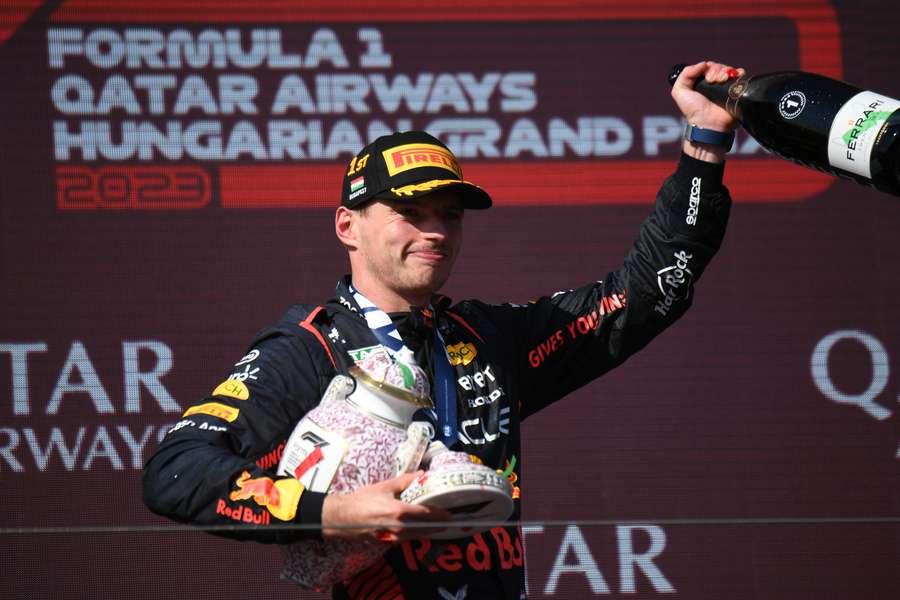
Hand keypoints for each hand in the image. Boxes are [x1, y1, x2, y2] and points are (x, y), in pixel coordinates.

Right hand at [321, 471, 451, 542]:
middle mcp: (398, 527)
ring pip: (416, 536)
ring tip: (438, 525)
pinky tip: (419, 530)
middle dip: (437, 525)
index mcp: (398, 511)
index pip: (425, 514)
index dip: (439, 515)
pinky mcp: (387, 542)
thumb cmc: (362, 499)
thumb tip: (421, 474)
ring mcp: (393, 537)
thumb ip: (405, 481)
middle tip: (449, 521)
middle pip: (424, 528)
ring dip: (428, 531)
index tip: (450, 514)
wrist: (342, 517)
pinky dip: (415, 534)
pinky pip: (406, 539)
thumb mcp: (384, 486)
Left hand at [671, 60, 744, 131]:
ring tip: (720, 81)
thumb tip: (703, 64)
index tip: (706, 78)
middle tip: (712, 81)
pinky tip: (731, 78)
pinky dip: (738, 73)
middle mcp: (715, 84)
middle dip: (716, 70)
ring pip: (729, 69)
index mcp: (702, 83)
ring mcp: (727, 87)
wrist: (708, 123)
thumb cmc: (693, 110)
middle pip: (719, 66)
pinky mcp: (738, 90)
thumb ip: (685, 74)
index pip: (708, 66)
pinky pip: (741, 74)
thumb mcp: (680, 91)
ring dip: (725, 71)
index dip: (708, 68)